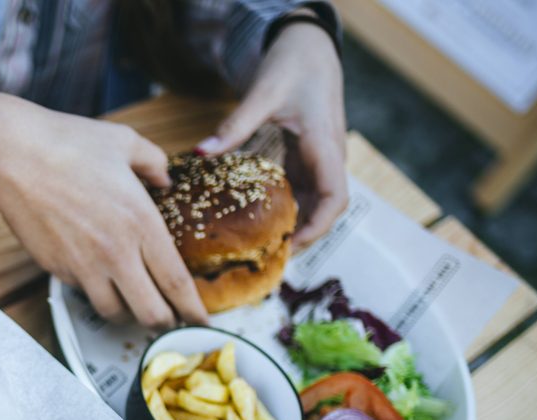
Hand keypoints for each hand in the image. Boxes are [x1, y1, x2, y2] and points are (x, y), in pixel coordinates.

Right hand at [0, 91, 206, 326]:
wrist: (13, 157)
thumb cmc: (67, 144)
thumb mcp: (124, 142)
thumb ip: (154, 163)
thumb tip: (165, 179)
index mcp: (141, 222)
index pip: (176, 282)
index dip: (193, 309)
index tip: (201, 320)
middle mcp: (116, 252)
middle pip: (151, 313)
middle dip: (166, 323)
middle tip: (171, 320)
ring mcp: (84, 266)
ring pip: (115, 313)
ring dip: (129, 314)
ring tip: (134, 305)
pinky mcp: (58, 269)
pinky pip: (85, 293)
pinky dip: (97, 293)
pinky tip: (100, 279)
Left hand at [196, 21, 346, 246]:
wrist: (309, 45)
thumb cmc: (293, 64)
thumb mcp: (263, 93)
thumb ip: (234, 126)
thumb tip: (201, 153)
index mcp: (325, 145)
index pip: (335, 198)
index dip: (317, 228)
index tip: (290, 247)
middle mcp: (328, 156)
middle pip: (325, 208)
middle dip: (302, 235)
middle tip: (267, 258)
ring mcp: (319, 158)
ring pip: (315, 201)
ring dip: (294, 224)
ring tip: (261, 248)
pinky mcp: (307, 156)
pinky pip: (302, 189)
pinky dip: (286, 207)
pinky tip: (260, 221)